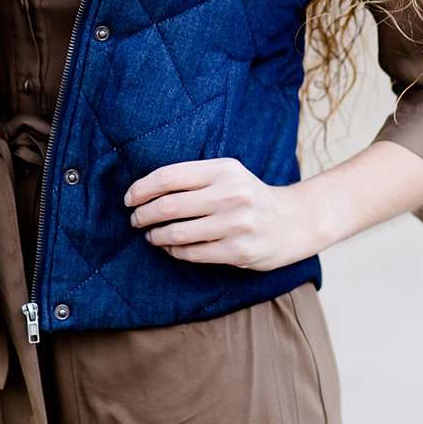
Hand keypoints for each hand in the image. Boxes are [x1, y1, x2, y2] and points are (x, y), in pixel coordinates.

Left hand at [123, 157, 316, 271]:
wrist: (292, 221)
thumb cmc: (248, 195)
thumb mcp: (227, 174)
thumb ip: (193, 177)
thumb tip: (145, 190)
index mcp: (223, 170)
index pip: (168, 177)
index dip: (142, 188)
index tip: (129, 199)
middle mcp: (230, 195)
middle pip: (168, 205)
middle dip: (143, 214)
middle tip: (135, 220)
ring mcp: (235, 225)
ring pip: (177, 232)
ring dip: (156, 236)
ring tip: (150, 235)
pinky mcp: (238, 252)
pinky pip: (192, 253)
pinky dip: (174, 251)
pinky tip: (170, 248)